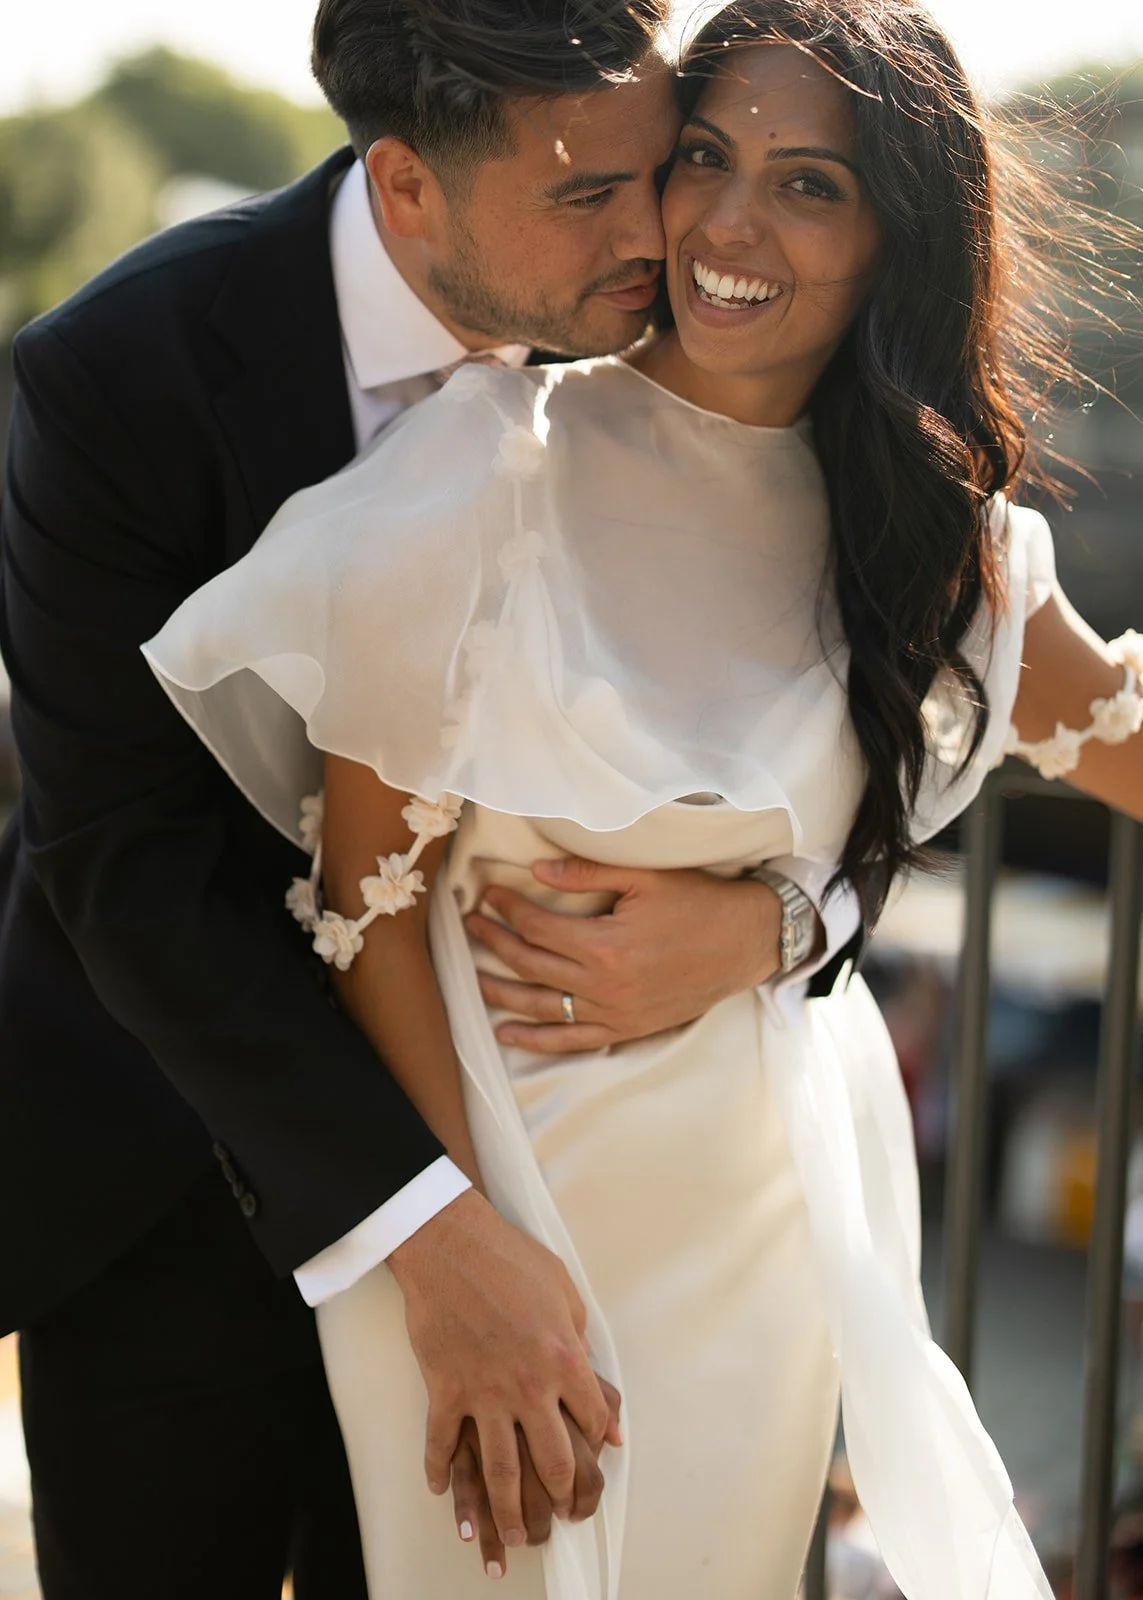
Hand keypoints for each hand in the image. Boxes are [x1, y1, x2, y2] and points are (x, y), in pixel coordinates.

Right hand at [387, 1188, 612, 1545]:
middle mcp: (528, 1386)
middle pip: (552, 1460)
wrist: (449, 1245)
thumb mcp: (565, 1292)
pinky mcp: (445, 1390)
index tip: (597, 1454)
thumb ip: (582, 1341)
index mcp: (564, 1359)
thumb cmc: (511, 1259)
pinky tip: (441, 1491)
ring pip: (500, 1470)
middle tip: (561, 1513)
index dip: (598, 1440)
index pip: (592, 1419)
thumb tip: (594, 1380)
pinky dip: (439, 1472)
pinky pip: (441, 1444)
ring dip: (506, 1510)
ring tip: (509, 1536)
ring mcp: (484, 1393)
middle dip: (562, 1494)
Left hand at [466, 858, 783, 1054]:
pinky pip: (572, 1040)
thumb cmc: (698, 903)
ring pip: (543, 1007)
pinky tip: (508, 1032)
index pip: (538, 927)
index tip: (489, 895)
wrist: (746, 942)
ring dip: (502, 993)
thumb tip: (538, 870)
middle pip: (531, 965)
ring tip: (473, 978)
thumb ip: (587, 873)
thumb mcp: (644, 877)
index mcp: (605, 945)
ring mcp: (615, 1013)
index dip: (508, 909)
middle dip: (495, 943)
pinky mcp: (627, 1030)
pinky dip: (537, 1040)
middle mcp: (604, 986)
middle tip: (471, 925)